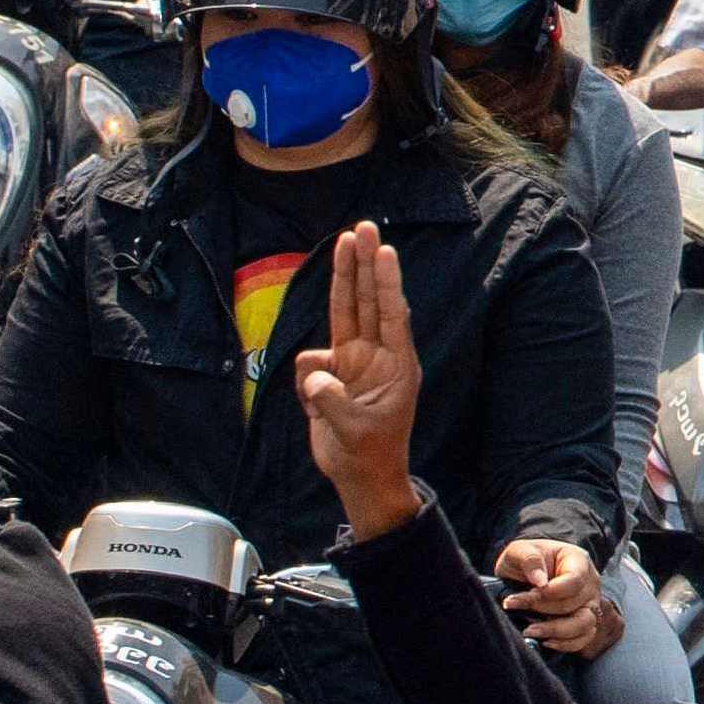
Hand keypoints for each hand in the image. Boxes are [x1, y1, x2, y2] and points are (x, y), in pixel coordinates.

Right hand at [293, 221, 420, 499]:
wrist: (361, 477)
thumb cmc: (370, 453)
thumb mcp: (355, 429)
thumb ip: (331, 398)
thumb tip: (313, 372)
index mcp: (397, 364)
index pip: (391, 313)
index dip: (386, 281)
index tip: (384, 249)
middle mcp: (376, 355)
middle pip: (367, 300)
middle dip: (365, 262)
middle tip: (364, 226)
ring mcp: (352, 362)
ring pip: (343, 312)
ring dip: (342, 278)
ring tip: (344, 240)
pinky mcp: (330, 375)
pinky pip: (309, 363)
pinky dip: (306, 379)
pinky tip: (315, 407)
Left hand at [497, 538, 612, 655]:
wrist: (525, 572)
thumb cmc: (525, 559)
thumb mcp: (521, 550)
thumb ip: (529, 560)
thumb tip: (540, 581)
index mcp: (579, 561)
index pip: (574, 580)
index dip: (551, 592)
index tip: (527, 594)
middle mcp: (590, 584)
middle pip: (575, 604)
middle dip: (542, 609)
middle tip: (515, 606)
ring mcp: (589, 605)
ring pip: (584, 625)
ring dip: (555, 631)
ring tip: (529, 631)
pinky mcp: (583, 623)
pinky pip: (583, 639)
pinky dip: (565, 644)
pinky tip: (544, 641)